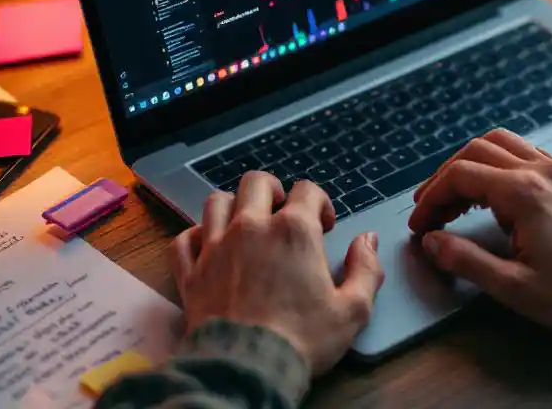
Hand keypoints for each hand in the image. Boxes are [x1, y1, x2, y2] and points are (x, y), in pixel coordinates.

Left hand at [170, 173, 384, 374]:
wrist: (247, 368)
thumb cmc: (301, 340)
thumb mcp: (352, 309)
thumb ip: (366, 269)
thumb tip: (368, 241)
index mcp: (294, 231)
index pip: (307, 189)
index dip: (320, 201)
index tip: (324, 223)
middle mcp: (252, 228)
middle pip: (256, 182)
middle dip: (273, 189)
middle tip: (282, 210)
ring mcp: (217, 247)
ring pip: (216, 201)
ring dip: (233, 205)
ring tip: (245, 221)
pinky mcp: (192, 272)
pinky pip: (184, 239)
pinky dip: (194, 237)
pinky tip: (208, 246)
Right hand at [409, 130, 551, 336]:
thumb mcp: (515, 288)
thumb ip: (466, 261)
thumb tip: (434, 243)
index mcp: (525, 193)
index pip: (460, 175)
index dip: (431, 197)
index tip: (421, 222)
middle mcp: (544, 171)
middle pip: (478, 149)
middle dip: (447, 175)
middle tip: (432, 206)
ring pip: (507, 143)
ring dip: (476, 163)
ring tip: (461, 196)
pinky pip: (534, 155)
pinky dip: (507, 166)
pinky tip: (503, 195)